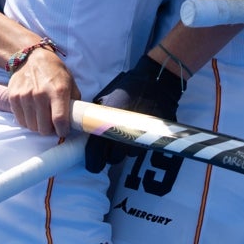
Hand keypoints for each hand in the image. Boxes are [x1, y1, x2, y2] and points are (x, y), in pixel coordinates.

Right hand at [7, 46, 79, 137]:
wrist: (32, 58)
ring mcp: (25, 96)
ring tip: (42, 117)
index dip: (62, 131)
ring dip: (38, 126)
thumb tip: (76, 120)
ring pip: (31, 126)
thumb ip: (73, 102)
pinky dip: (27, 121)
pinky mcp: (13, 97)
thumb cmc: (54, 72)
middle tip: (52, 124)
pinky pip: (21, 121)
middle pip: (43, 128)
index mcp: (58, 91)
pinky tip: (32, 113)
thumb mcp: (70, 83)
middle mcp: (40, 94)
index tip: (63, 131)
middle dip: (50, 130)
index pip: (59, 120)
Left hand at [84, 54, 185, 172]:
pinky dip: (137, 143)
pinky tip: (137, 130)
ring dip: (124, 148)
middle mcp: (123, 140)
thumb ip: (96, 116)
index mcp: (107, 129)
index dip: (93, 161)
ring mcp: (140, 141)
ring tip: (125, 132)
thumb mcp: (105, 99)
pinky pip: (141, 147)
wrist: (154, 81)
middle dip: (109, 153)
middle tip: (109, 141)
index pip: (96, 157)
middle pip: (112, 159)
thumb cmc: (128, 88)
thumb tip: (88, 126)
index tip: (93, 159)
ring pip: (127, 155)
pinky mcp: (153, 139)